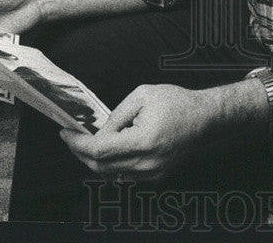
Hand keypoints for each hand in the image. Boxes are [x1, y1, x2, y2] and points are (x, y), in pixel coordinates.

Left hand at [60, 84, 217, 182]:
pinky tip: (110, 147)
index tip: (66, 133)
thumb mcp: (142, 96)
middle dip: (81, 152)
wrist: (206, 118)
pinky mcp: (155, 175)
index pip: (99, 150)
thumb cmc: (178, 103)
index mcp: (144, 141)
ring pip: (110, 173)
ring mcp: (152, 173)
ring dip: (95, 159)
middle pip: (100, 167)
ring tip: (90, 140)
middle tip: (73, 137)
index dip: (77, 143)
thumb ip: (115, 116)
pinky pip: (124, 174)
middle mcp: (147, 163)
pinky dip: (111, 163)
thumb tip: (98, 132)